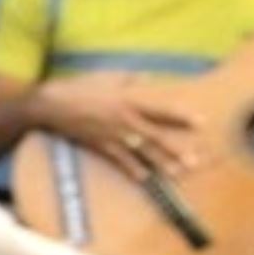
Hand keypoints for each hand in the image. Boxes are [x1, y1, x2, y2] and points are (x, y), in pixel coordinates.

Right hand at [30, 71, 203, 178]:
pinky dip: (132, 169)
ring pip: (142, 152)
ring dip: (160, 164)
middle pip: (157, 137)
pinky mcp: (101, 146)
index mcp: (130, 100)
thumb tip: (146, 78)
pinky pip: (120, 161)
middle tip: (194, 162)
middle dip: (176, 150)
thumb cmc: (80, 86)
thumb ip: (130, 79)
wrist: (53, 104)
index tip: (201, 123)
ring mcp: (114, 135)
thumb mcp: (108, 76)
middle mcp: (126, 120)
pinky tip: (144, 178)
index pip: (162, 110)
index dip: (182, 117)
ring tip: (176, 174)